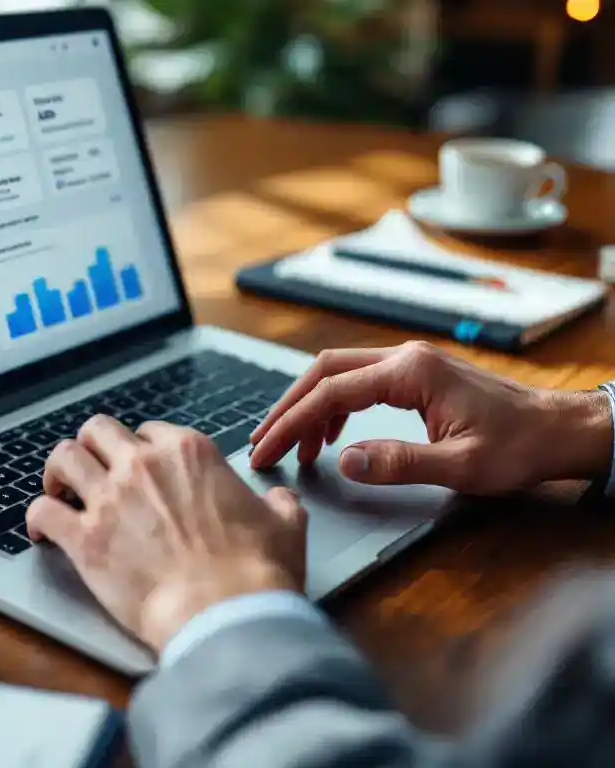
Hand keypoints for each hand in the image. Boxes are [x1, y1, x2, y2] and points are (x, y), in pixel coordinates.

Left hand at [26, 415, 307, 652]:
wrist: (225, 612)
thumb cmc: (256, 572)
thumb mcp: (285, 524)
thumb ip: (277, 503)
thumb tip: (280, 500)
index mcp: (188, 452)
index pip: (148, 432)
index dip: (141, 450)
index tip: (139, 470)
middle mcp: (142, 464)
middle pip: (97, 430)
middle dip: (92, 447)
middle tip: (92, 469)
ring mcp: (109, 498)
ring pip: (63, 457)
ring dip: (57, 471)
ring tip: (58, 489)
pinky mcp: (85, 539)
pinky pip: (42, 511)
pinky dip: (36, 518)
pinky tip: (39, 531)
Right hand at [250, 341, 612, 494]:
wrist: (560, 430)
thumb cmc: (520, 447)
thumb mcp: (461, 466)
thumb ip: (399, 462)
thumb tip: (344, 462)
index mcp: (410, 372)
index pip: (330, 392)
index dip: (291, 423)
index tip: (267, 449)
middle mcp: (404, 357)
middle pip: (324, 372)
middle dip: (288, 408)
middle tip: (264, 443)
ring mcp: (410, 363)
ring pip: (339, 374)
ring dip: (309, 407)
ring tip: (294, 447)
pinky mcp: (415, 375)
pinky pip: (359, 382)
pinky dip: (334, 406)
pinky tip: (332, 436)